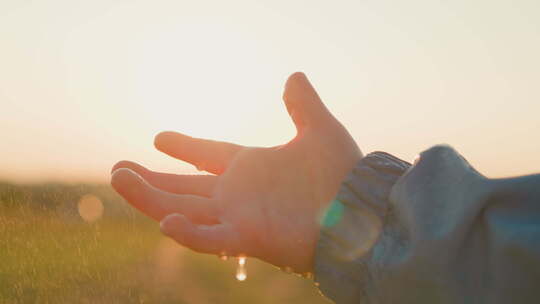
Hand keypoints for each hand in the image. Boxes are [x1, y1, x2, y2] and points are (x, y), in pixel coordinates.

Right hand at [111, 72, 360, 272]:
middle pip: (184, 187)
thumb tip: (294, 75)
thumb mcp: (320, 129)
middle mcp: (239, 194)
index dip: (184, 147)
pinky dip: (188, 233)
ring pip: (183, 209)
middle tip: (117, 169)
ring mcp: (239, 217)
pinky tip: (166, 220)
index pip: (209, 155)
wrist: (363, 211)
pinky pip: (210, 238)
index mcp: (251, 167)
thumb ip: (302, 104)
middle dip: (151, 179)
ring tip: (119, 178)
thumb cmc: (344, 174)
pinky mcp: (248, 238)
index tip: (159, 137)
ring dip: (150, 198)